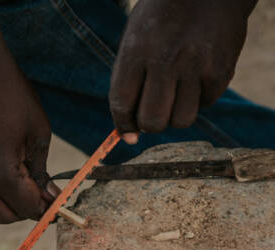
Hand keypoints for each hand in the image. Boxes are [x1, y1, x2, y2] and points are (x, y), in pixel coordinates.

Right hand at [0, 53, 58, 222]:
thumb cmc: (9, 91)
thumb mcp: (38, 132)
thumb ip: (42, 170)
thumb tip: (48, 195)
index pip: (28, 208)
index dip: (46, 209)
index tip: (58, 205)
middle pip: (5, 217)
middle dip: (26, 210)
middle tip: (42, 195)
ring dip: (8, 203)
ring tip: (24, 181)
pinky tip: (3, 173)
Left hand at [110, 0, 255, 143]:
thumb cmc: (162, 21)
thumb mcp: (135, 41)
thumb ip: (127, 85)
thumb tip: (129, 135)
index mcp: (136, 50)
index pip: (122, 104)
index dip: (124, 125)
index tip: (129, 134)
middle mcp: (165, 59)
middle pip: (153, 121)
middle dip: (151, 124)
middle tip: (155, 111)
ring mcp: (195, 66)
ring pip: (180, 121)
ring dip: (176, 114)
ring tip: (177, 92)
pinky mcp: (219, 71)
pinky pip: (204, 105)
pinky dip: (198, 99)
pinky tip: (196, 76)